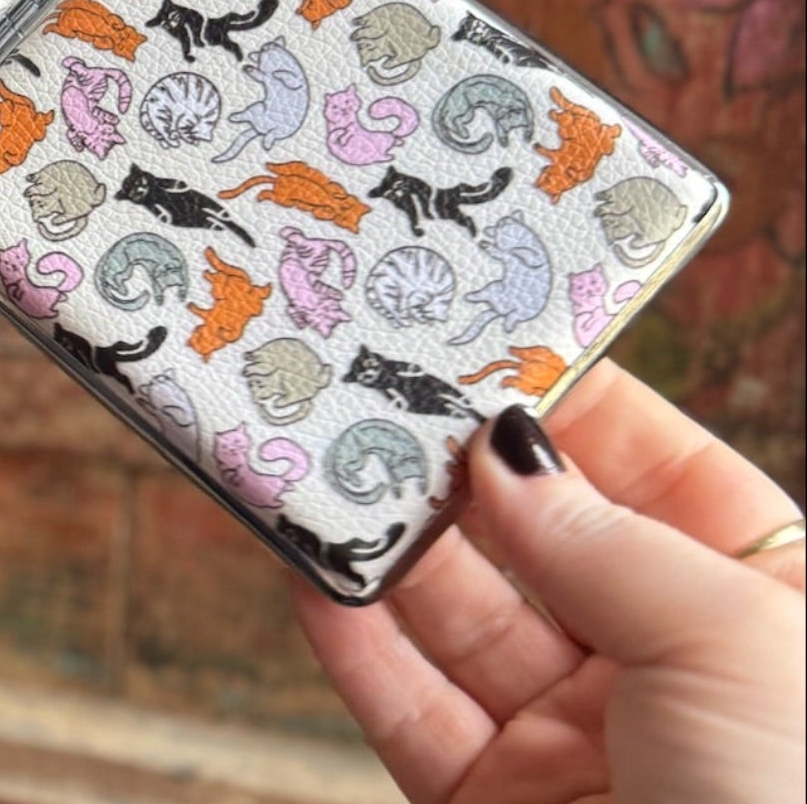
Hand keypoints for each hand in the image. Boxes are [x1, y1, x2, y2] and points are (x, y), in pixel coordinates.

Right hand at [292, 362, 805, 803]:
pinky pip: (409, 707)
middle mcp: (667, 667)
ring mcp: (577, 741)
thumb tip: (503, 443)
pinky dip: (353, 641)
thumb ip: (600, 536)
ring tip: (318, 455)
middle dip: (455, 461)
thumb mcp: (733, 639)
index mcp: (765, 608)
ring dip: (386, 538)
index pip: (655, 464)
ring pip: (458, 613)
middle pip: (536, 533)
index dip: (572, 395)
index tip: (483, 328)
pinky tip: (310, 570)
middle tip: (372, 381)